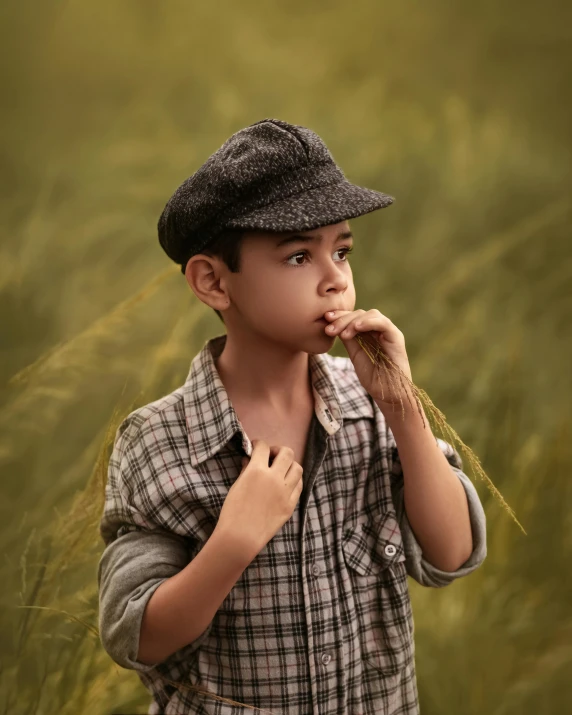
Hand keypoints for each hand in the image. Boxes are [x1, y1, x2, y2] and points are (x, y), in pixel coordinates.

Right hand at [216, 440, 303, 559]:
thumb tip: (249, 459)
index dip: (258, 444)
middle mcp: (274, 478)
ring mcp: (285, 492)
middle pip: (287, 453)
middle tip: (271, 457)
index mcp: (257, 471)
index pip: (263, 447)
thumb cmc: (232, 511)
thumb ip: (245, 469)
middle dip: (278, 450)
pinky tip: (286, 483)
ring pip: (297, 468)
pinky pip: (299, 486)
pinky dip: (294, 480)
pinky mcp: (291, 505)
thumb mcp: (236, 486)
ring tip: (281, 470)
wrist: (240, 537)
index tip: (256, 448)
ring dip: (289, 465)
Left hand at [322, 308, 415, 414]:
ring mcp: (389, 332)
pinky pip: (383, 324)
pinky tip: (356, 328)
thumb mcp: (355, 354)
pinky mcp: (396, 338)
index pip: (354, 317)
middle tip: (329, 329)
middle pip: (360, 313)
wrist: (388, 395)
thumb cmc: (373, 377)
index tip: (325, 319)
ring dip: (353, 321)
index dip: (340, 316)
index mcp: (370, 332)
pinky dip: (369, 323)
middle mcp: (380, 330)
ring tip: (342, 334)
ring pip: (371, 315)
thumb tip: (335, 324)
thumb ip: (348, 339)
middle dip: (343, 319)